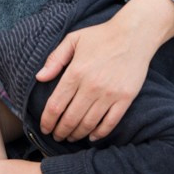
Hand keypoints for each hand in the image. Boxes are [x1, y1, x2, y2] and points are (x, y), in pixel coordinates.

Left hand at [36, 0, 173, 141]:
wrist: (133, 35)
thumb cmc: (100, 36)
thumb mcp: (73, 40)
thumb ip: (55, 59)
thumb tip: (39, 77)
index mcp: (76, 72)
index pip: (56, 105)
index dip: (47, 121)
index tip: (44, 128)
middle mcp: (91, 86)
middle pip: (70, 119)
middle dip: (60, 131)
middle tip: (56, 136)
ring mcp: (109, 94)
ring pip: (88, 124)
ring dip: (77, 135)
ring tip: (71, 137)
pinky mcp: (125, 99)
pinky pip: (110, 123)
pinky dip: (99, 134)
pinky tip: (92, 137)